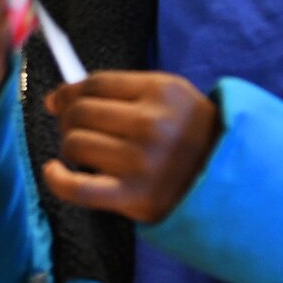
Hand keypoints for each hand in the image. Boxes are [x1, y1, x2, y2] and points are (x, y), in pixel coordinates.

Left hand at [40, 71, 219, 223]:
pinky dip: (56, 179)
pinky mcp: (134, 198)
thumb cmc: (190, 134)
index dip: (70, 91)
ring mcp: (142, 163)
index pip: (96, 84)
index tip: (60, 100)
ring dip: (71, 146)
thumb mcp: (169, 98)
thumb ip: (119, 90)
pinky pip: (77, 188)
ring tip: (85, 152)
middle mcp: (152, 125)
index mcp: (162, 92)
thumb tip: (58, 97)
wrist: (227, 180)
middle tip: (78, 129)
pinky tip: (54, 170)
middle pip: (81, 112)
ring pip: (74, 144)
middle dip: (70, 118)